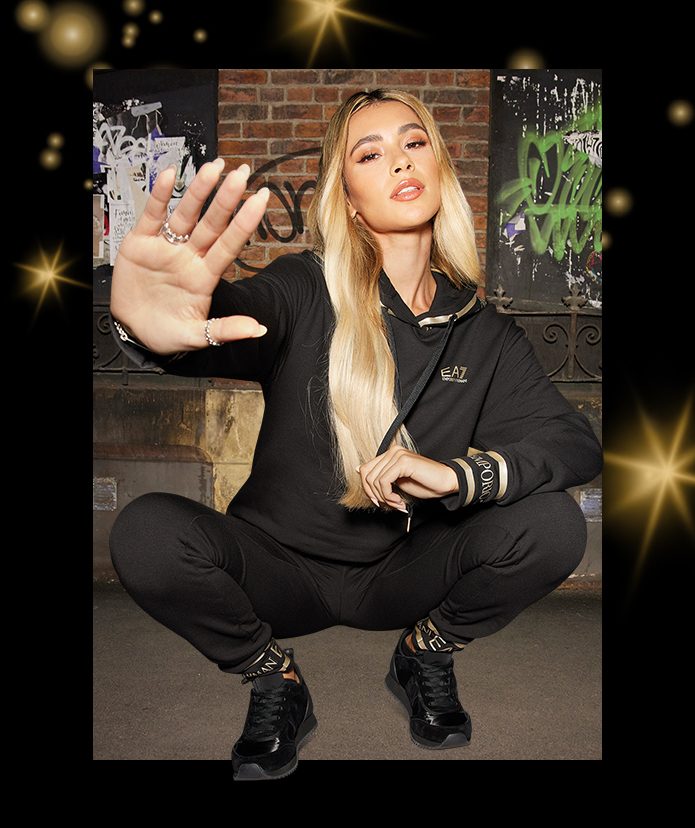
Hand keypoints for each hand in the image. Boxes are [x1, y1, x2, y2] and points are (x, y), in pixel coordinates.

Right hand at [110, 159, 269, 354]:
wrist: (132, 331)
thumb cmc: (166, 333)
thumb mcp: (196, 336)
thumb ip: (224, 331)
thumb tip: (258, 329)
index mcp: (205, 276)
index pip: (229, 244)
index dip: (245, 222)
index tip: (262, 200)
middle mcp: (189, 256)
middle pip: (212, 223)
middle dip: (227, 199)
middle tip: (242, 174)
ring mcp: (166, 247)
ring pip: (186, 214)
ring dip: (199, 191)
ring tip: (214, 168)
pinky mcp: (141, 242)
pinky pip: (152, 214)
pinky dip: (159, 195)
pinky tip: (169, 174)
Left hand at [355, 447, 458, 511]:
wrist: (445, 483)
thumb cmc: (424, 483)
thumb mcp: (397, 482)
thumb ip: (380, 476)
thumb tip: (358, 470)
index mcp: (390, 454)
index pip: (365, 470)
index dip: (368, 489)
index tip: (379, 502)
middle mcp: (392, 451)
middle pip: (367, 475)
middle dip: (375, 495)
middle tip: (390, 504)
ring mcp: (397, 454)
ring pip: (374, 480)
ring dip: (384, 497)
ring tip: (397, 503)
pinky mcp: (403, 462)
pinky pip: (384, 482)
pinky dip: (388, 495)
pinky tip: (399, 500)